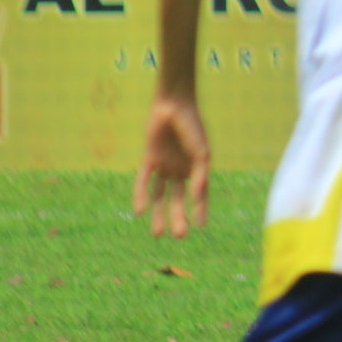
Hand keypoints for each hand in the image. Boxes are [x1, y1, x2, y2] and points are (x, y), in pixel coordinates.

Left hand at [133, 95, 210, 237]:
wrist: (174, 106)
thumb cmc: (193, 127)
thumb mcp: (201, 153)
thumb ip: (200, 175)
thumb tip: (199, 196)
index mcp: (197, 169)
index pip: (199, 195)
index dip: (201, 210)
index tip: (201, 226)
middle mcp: (180, 170)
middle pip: (178, 199)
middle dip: (178, 217)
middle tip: (179, 236)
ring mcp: (164, 166)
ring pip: (160, 195)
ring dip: (159, 213)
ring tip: (158, 234)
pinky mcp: (149, 160)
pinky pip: (144, 181)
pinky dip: (141, 195)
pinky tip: (139, 211)